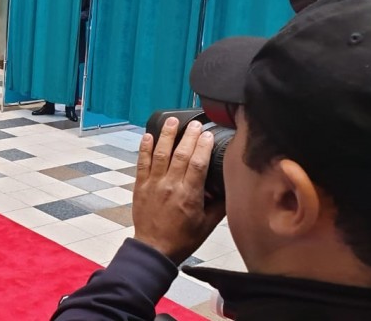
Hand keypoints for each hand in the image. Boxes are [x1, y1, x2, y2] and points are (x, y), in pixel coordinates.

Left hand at [133, 117, 225, 264]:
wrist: (154, 249)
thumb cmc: (182, 238)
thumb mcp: (207, 224)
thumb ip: (220, 204)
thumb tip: (229, 187)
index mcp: (189, 195)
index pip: (198, 164)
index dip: (203, 147)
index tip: (208, 135)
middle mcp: (170, 186)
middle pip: (181, 154)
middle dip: (189, 136)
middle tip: (196, 124)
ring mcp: (153, 184)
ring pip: (160, 154)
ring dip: (167, 135)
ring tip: (172, 121)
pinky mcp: (140, 186)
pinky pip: (142, 163)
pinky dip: (145, 148)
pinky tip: (148, 135)